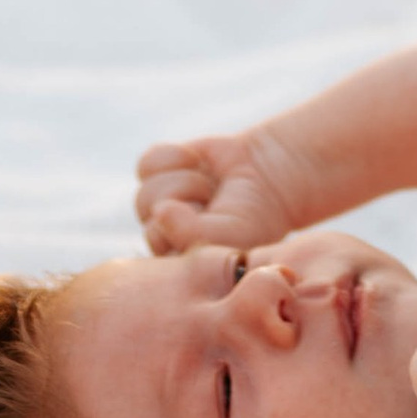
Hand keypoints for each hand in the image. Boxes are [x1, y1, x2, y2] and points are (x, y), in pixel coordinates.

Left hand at [133, 122, 317, 256]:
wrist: (270, 175)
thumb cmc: (252, 217)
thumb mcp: (229, 236)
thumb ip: (190, 234)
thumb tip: (158, 210)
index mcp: (176, 260)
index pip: (157, 240)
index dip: (186, 223)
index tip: (217, 219)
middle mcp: (163, 234)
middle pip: (147, 210)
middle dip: (186, 198)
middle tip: (213, 200)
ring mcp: (159, 202)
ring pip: (146, 190)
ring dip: (186, 181)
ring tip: (209, 187)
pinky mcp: (159, 172)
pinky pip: (147, 163)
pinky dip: (176, 157)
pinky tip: (197, 163)